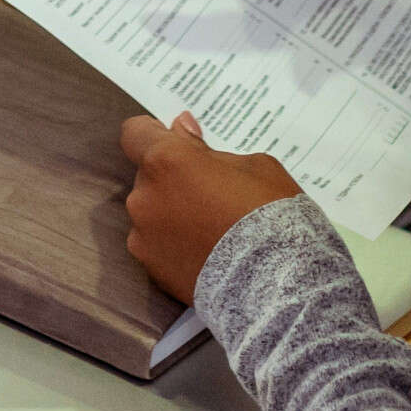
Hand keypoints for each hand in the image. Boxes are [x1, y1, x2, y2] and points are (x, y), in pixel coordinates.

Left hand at [119, 113, 300, 303]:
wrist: (275, 281)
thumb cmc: (269, 212)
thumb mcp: (251, 165)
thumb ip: (207, 148)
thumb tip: (182, 129)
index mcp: (166, 161)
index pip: (135, 134)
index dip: (152, 134)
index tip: (173, 141)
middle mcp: (144, 195)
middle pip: (148, 176)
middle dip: (173, 178)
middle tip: (210, 192)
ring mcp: (143, 235)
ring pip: (152, 212)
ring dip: (172, 213)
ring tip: (210, 230)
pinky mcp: (150, 268)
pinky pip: (156, 245)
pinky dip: (173, 244)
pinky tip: (204, 252)